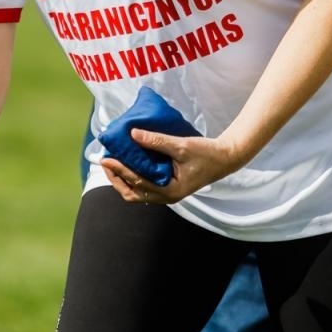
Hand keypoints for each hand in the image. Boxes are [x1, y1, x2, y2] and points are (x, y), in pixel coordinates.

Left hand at [100, 129, 245, 204]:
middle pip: (132, 193)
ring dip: (123, 179)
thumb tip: (133, 134)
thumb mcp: (181, 145)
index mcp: (169, 191)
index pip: (137, 182)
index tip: (106, 158)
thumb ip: (157, 141)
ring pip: (137, 192)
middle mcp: (166, 197)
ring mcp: (167, 194)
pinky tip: (130, 163)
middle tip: (106, 161)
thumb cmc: (206, 153)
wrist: (225, 159)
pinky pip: (145, 186)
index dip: (120, 170)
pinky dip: (134, 177)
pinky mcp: (168, 187)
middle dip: (116, 179)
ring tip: (114, 163)